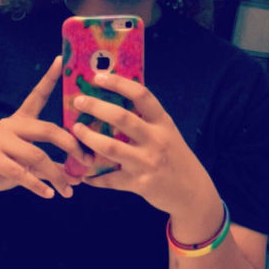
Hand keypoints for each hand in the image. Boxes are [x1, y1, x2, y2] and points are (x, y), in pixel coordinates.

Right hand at [0, 56, 92, 200]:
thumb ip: (51, 167)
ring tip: (68, 192)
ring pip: (37, 156)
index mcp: (20, 121)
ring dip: (57, 176)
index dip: (50, 78)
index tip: (62, 59)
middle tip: (87, 162)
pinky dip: (37, 186)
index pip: (37, 95)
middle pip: (48, 130)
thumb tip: (78, 178)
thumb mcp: (27, 166)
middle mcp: (9, 125)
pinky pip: (20, 172)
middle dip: (72, 146)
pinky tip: (48, 195)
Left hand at [69, 71, 219, 225]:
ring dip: (89, 138)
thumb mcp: (167, 133)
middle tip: (78, 102)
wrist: (193, 192)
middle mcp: (156, 140)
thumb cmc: (175, 158)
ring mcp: (147, 162)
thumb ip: (146, 119)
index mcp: (163, 123)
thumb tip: (114, 102)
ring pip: (110, 147)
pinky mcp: (139, 184)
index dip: (118, 83)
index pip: (141, 95)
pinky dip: (93, 177)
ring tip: (76, 130)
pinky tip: (83, 173)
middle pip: (121, 118)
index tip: (98, 77)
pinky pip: (109, 179)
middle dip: (95, 107)